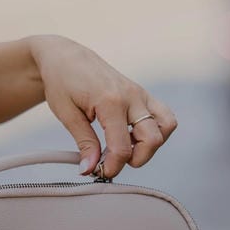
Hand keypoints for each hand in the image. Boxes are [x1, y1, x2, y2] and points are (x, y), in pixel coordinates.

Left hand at [29, 34, 177, 180]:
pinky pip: (163, 115)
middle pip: (153, 139)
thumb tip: (90, 169)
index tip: (100, 172)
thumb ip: (84, 143)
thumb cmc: (62, 81)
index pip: (122, 148)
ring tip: (125, 146)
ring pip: (166, 126)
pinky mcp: (143, 94)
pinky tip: (131, 135)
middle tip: (112, 159)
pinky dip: (154, 130)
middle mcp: (132, 97)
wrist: (66, 56)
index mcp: (110, 101)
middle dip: (137, 159)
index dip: (113, 167)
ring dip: (151, 144)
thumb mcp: (66, 114)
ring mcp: (140, 94)